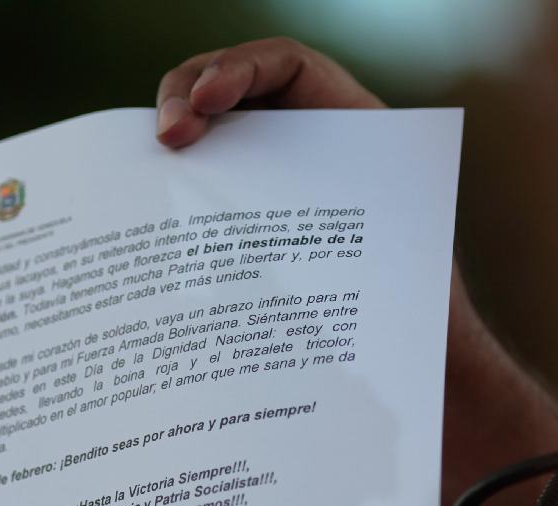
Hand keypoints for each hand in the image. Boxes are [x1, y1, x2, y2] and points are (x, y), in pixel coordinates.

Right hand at [155, 38, 557, 505]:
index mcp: (351, 137)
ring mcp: (270, 200)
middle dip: (186, 101)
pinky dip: (175, 215)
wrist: (427, 371)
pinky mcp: (248, 245)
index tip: (206, 104)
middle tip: (164, 139)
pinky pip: (204, 214)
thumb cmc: (421, 318)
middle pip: (233, 101)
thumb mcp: (395, 258)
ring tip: (145, 178)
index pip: (287, 68)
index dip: (240, 69)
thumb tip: (273, 230)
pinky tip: (155, 238)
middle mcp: (305, 160)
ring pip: (209, 157)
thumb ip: (339, 230)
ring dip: (170, 161)